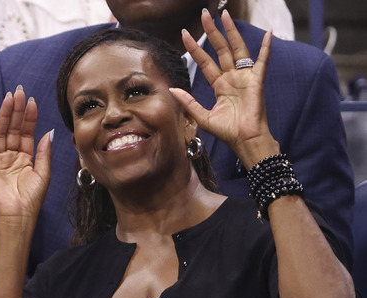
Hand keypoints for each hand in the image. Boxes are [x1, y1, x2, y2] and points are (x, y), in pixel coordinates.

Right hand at [0, 86, 51, 221]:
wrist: (18, 214)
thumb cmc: (32, 198)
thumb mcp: (43, 173)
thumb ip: (44, 151)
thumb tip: (48, 131)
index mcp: (26, 157)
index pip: (27, 132)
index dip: (29, 117)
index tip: (32, 101)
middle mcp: (11, 155)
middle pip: (14, 128)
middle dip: (17, 110)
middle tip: (20, 92)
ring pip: (0, 133)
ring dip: (3, 115)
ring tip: (8, 99)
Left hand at [169, 9, 278, 167]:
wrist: (244, 141)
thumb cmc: (227, 131)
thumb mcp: (202, 116)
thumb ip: (188, 102)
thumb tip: (172, 89)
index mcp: (219, 85)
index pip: (204, 61)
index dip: (195, 47)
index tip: (185, 33)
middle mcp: (231, 78)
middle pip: (220, 49)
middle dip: (212, 32)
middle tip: (205, 14)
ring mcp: (244, 78)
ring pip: (237, 50)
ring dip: (231, 33)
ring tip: (225, 16)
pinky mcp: (256, 82)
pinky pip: (262, 62)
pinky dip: (266, 48)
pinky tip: (268, 35)